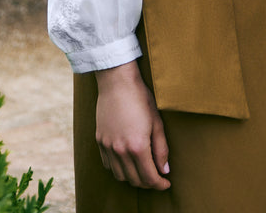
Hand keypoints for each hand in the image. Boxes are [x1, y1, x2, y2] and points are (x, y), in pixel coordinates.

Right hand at [95, 61, 170, 189]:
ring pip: (120, 176)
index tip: (166, 183)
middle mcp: (120, 150)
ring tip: (142, 170)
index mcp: (137, 147)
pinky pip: (108, 165)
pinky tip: (126, 161)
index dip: (160, 184)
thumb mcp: (156, 122)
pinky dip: (118, 168)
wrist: (117, 81)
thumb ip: (161, 149)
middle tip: (156, 177)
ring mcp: (108, 146)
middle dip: (148, 183)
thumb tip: (164, 170)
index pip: (150, 178)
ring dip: (133, 178)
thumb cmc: (140, 98)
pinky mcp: (100, 140)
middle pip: (135, 180)